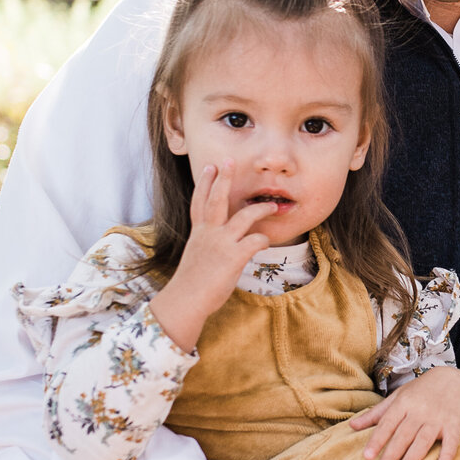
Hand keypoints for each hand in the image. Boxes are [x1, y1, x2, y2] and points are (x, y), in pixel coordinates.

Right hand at [147, 161, 276, 350]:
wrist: (186, 300)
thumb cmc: (191, 284)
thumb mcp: (197, 258)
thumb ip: (208, 247)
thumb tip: (220, 248)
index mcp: (199, 233)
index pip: (200, 202)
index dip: (205, 183)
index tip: (210, 167)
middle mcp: (209, 233)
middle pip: (217, 199)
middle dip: (224, 178)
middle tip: (230, 160)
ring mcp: (221, 242)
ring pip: (244, 216)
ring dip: (261, 209)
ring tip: (272, 206)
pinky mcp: (234, 255)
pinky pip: (256, 240)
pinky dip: (264, 240)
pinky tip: (267, 242)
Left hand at [348, 365, 459, 459]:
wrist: (454, 379)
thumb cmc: (421, 391)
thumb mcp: (398, 396)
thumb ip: (376, 413)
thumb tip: (351, 426)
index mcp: (404, 403)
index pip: (387, 424)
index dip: (377, 440)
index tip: (367, 456)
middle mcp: (420, 411)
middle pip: (403, 435)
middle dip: (391, 455)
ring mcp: (438, 418)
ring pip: (423, 440)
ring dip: (412, 459)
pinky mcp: (454, 423)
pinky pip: (451, 441)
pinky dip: (447, 455)